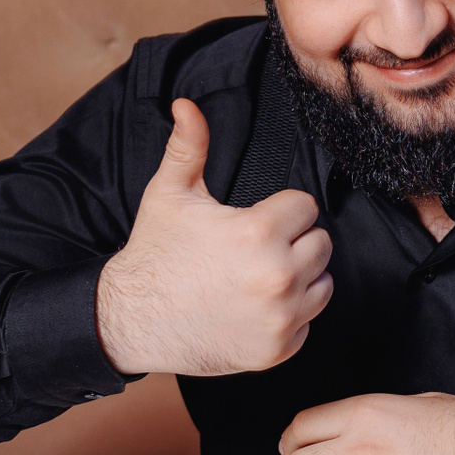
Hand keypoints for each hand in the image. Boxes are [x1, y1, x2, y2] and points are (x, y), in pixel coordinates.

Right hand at [97, 98, 332, 375]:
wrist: (131, 321)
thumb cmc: (154, 253)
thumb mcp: (169, 194)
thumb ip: (188, 146)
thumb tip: (186, 104)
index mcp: (258, 233)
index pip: (305, 207)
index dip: (279, 210)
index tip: (253, 221)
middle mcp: (277, 277)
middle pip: (321, 243)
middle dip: (293, 241)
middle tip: (254, 249)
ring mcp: (280, 318)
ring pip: (322, 283)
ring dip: (298, 277)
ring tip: (256, 276)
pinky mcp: (277, 350)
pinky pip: (308, 322)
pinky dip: (288, 316)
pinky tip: (254, 307)